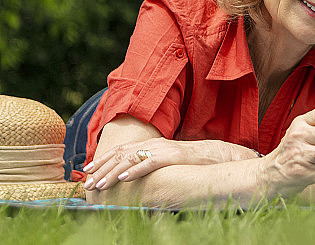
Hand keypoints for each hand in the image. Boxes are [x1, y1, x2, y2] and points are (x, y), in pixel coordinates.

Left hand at [84, 137, 240, 190]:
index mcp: (148, 144)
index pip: (120, 150)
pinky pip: (149, 163)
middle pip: (120, 155)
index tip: (88, 170)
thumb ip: (148, 163)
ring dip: (112, 173)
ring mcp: (160, 149)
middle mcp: (151, 144)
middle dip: (102, 170)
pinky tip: (123, 178)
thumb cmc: (186, 162)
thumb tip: (130, 176)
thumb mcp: (163, 160)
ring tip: (100, 185)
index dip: (103, 159)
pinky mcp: (170, 156)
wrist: (211, 155)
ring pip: (131, 159)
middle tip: (87, 184)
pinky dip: (135, 170)